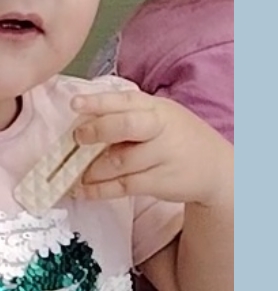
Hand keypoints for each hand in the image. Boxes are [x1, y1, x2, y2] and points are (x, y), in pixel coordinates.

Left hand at [64, 79, 232, 212]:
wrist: (216, 168)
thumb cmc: (177, 140)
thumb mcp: (160, 119)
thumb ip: (127, 118)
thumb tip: (82, 124)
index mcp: (157, 108)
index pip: (126, 100)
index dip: (99, 102)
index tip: (75, 104)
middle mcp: (162, 127)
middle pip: (126, 126)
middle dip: (97, 131)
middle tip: (78, 138)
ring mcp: (163, 155)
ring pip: (118, 162)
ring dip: (91, 169)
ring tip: (77, 173)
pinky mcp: (160, 181)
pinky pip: (122, 186)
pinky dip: (97, 190)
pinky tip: (83, 190)